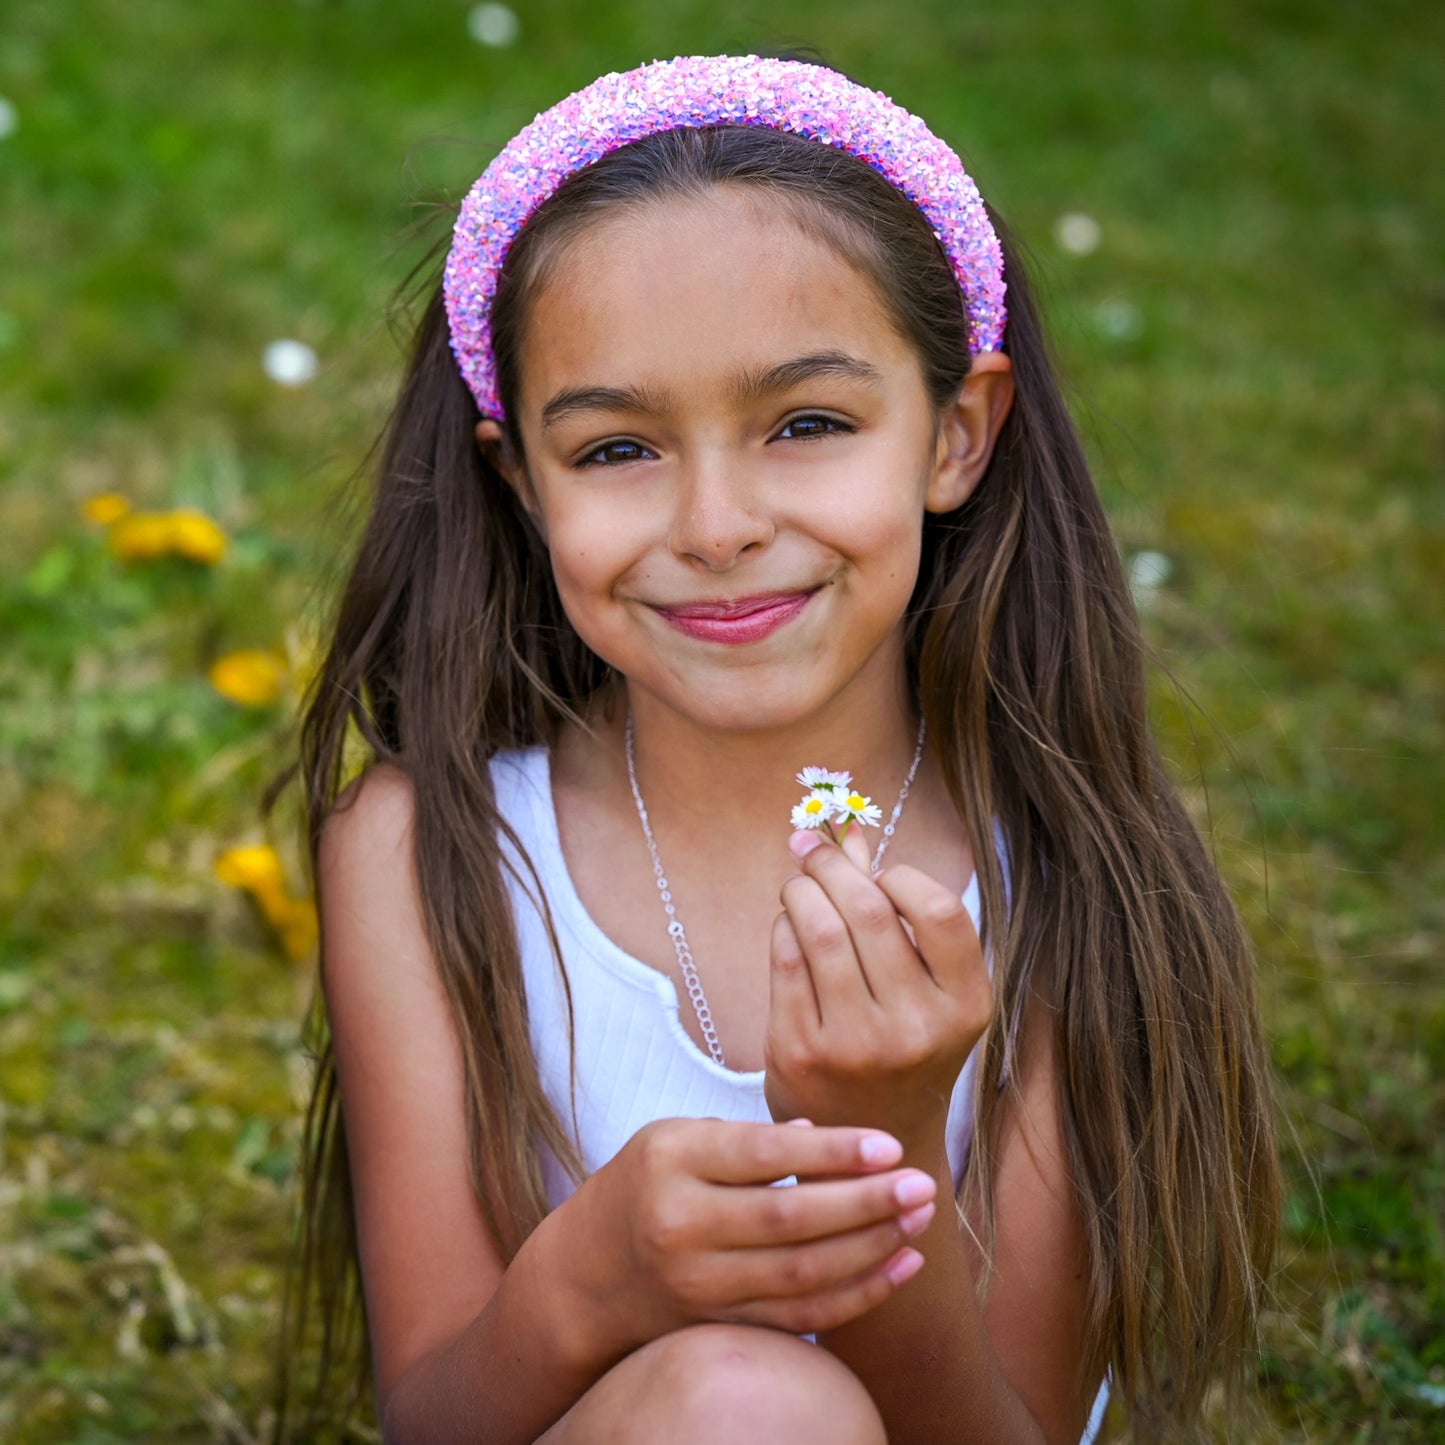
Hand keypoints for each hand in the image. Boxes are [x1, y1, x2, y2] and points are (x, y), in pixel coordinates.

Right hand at [559, 1117, 937, 1354]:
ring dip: (873, 1246)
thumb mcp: (676, 1138)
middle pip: (789, 1219)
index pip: (763, 1154)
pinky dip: (858, 1294)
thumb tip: (823, 1133)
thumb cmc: (644, 1184)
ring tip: (921, 1216)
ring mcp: (699, 1284)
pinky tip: (900, 1264)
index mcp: (672, 1160)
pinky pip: (801, 1315)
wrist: (586, 1275)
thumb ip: (745, 1138)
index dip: (831, 1151)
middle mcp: (681, 1225)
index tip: (888, 1143)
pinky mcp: (719, 1325)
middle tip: (923, 1183)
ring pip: (802, 1273)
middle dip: (866, 1202)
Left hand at [765, 825, 993, 1144]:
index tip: (878, 875)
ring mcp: (856, 1044)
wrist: (871, 1145)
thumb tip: (848, 830)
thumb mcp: (925, 989)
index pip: (938, 909)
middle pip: (867, 910)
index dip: (901, 878)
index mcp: (966, 1006)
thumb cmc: (904, 1048)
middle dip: (832, 866)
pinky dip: (783, 927)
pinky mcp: (801, 1052)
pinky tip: (788, 924)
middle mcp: (917, 1028)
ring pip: (818, 929)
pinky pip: (785, 960)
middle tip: (813, 850)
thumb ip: (896, 910)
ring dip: (800, 890)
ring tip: (799, 884)